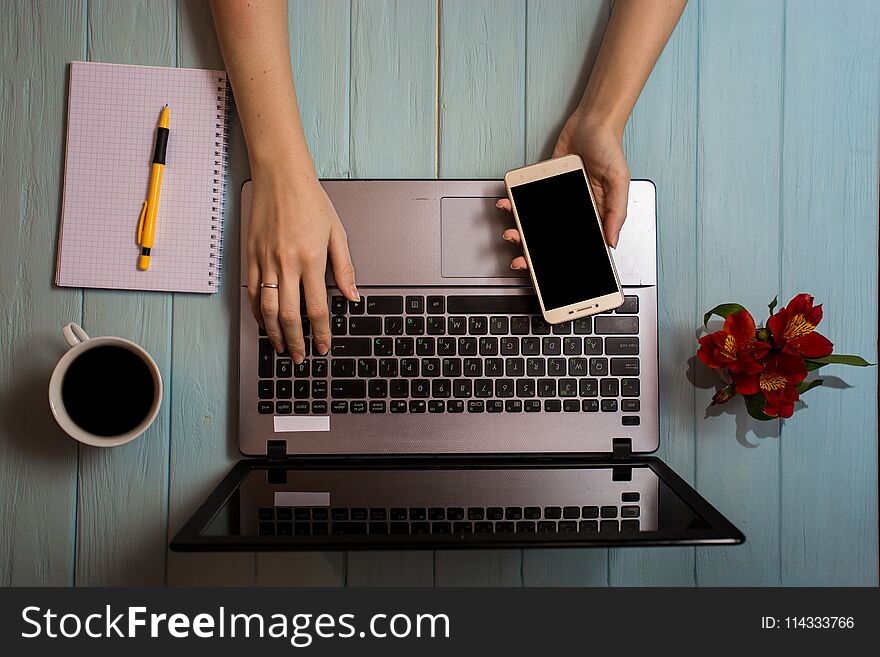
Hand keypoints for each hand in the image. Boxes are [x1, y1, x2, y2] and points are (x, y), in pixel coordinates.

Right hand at [247, 167, 357, 361]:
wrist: (281, 176)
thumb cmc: (311, 200)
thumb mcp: (337, 233)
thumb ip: (344, 268)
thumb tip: (352, 296)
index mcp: (311, 259)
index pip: (316, 308)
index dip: (320, 333)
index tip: (323, 346)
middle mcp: (287, 263)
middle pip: (289, 315)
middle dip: (295, 341)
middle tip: (299, 357)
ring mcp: (265, 260)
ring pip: (266, 308)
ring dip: (273, 333)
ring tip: (280, 346)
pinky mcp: (250, 255)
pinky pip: (251, 292)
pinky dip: (256, 312)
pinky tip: (264, 323)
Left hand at [497, 111, 630, 269]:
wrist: (591, 121)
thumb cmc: (609, 148)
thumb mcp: (619, 181)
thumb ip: (615, 212)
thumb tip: (612, 240)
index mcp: (593, 215)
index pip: (575, 245)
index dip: (560, 261)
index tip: (545, 274)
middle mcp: (572, 210)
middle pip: (550, 238)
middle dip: (533, 252)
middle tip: (521, 259)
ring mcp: (556, 199)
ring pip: (534, 222)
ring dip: (520, 230)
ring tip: (511, 233)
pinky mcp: (542, 185)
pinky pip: (525, 199)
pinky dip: (514, 204)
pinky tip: (507, 206)